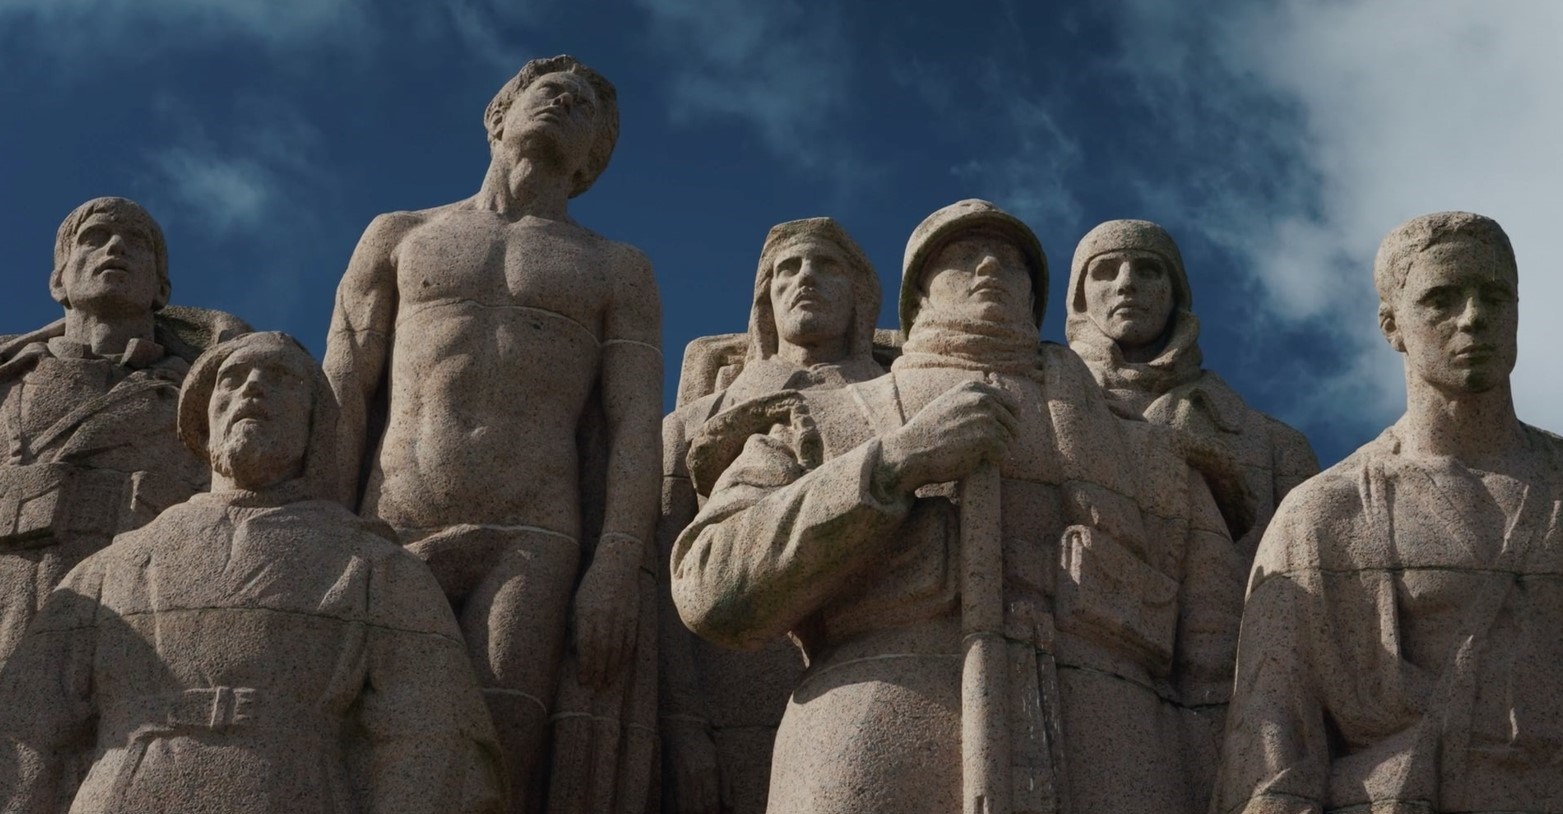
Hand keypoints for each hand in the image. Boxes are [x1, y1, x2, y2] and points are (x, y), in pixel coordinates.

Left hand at [574, 535, 640, 687]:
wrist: (618, 565)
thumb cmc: (593, 584)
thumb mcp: (578, 602)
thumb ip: (577, 625)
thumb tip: (576, 650)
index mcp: (589, 613)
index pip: (587, 646)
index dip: (585, 665)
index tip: (582, 680)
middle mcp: (606, 617)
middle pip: (602, 651)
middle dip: (598, 671)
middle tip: (594, 687)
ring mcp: (622, 618)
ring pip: (617, 649)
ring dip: (611, 668)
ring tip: (606, 682)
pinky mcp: (633, 617)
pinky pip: (629, 641)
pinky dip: (624, 657)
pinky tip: (620, 667)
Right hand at [664, 720, 720, 813]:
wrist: (682, 730)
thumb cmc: (705, 747)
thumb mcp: (721, 763)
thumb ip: (727, 787)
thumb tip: (729, 808)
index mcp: (710, 769)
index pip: (711, 802)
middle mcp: (694, 774)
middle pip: (697, 808)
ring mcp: (680, 777)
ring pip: (684, 808)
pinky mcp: (670, 778)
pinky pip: (674, 801)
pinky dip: (680, 810)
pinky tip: (687, 811)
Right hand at [879, 379, 1017, 492]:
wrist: (912, 450)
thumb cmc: (930, 432)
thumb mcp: (950, 403)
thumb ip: (973, 399)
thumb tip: (998, 391)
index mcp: (973, 388)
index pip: (1010, 402)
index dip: (1009, 420)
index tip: (1000, 432)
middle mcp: (981, 398)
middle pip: (1013, 421)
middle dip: (1006, 437)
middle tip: (990, 449)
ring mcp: (984, 417)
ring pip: (1010, 438)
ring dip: (999, 450)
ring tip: (981, 455)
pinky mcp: (986, 438)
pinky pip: (1004, 453)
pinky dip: (996, 460)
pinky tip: (980, 461)